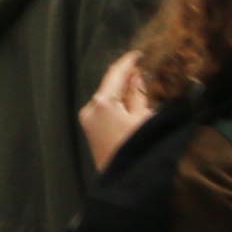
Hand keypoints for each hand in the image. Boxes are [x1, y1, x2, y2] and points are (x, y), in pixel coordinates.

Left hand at [78, 52, 148, 170]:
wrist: (122, 178)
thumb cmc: (137, 146)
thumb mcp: (143, 117)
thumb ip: (139, 94)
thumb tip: (137, 77)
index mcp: (102, 102)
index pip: (115, 74)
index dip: (128, 62)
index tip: (139, 53)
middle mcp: (90, 107)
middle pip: (109, 85)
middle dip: (126, 77)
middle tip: (144, 68)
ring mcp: (87, 119)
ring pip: (107, 96)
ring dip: (122, 90)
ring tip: (141, 84)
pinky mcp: (89, 128)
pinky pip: (104, 108)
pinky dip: (116, 102)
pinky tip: (130, 101)